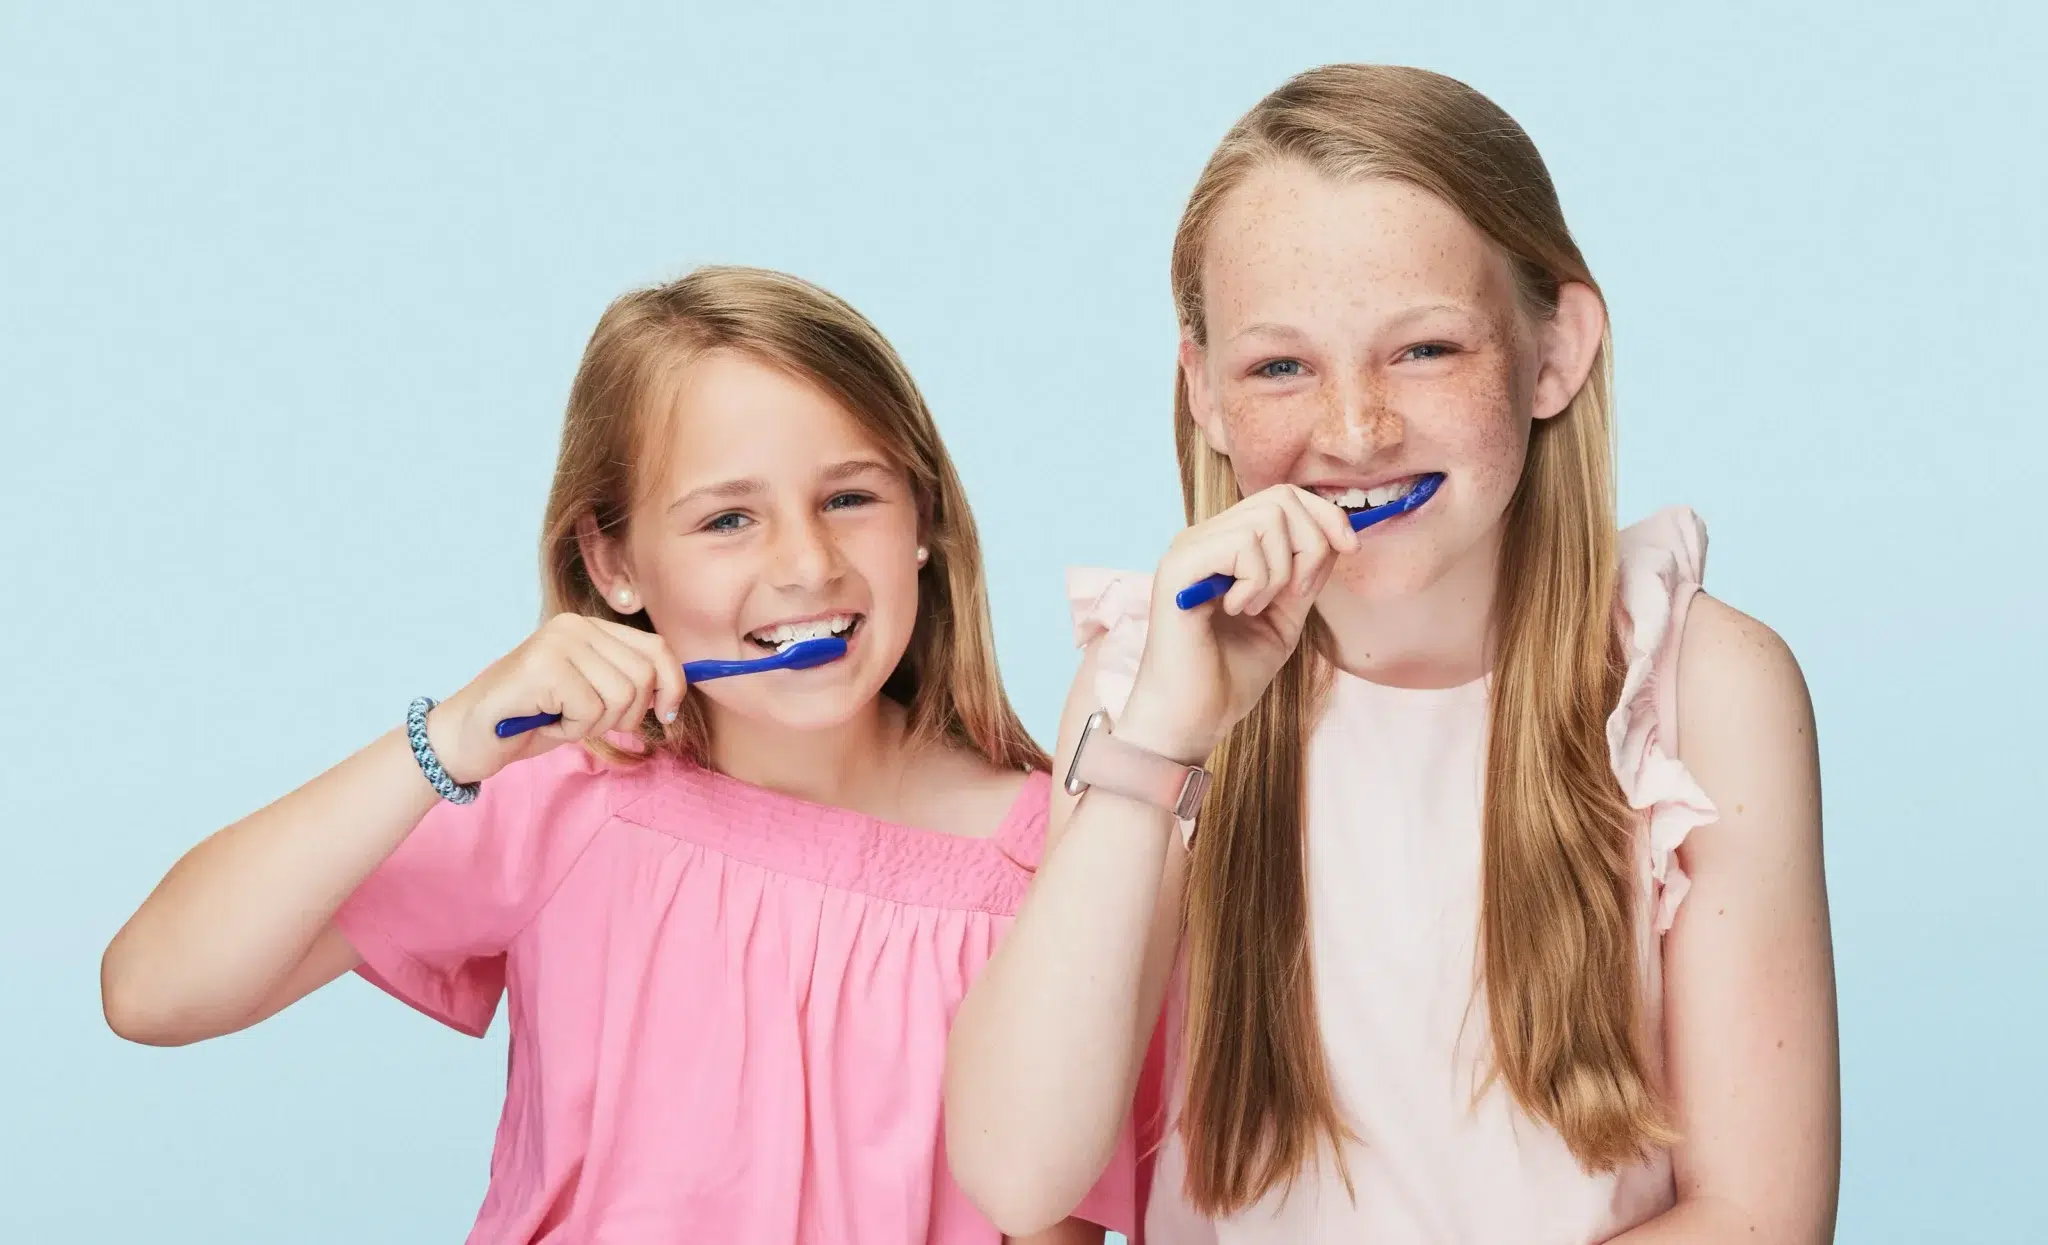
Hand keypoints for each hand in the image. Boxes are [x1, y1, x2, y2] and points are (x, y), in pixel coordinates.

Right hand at [425, 614, 686, 784]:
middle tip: (587, 722)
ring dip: (594, 725)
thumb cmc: (529, 719)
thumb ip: (625, 684)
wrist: (466, 737)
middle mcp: (574, 626)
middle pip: (643, 676)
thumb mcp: (589, 697)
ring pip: (621, 695)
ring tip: (561, 719)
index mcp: (589, 627)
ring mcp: (557, 643)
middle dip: (626, 715)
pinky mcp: (543, 667)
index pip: (656, 648)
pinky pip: (591, 711)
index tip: (668, 713)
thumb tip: (674, 694)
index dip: (673, 684)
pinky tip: (545, 722)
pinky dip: (573, 730)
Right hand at [1116, 485, 1355, 762]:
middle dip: (1310, 545)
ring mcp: (1188, 549)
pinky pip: (1242, 545)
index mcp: (1224, 544)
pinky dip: (1256, 581)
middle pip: (1280, 500)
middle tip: (1296, 593)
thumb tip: (1338, 536)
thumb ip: (1306, 575)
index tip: (1350, 549)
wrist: (1193, 718)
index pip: (1282, 496)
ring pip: (1266, 520)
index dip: (1325, 515)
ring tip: (1256, 608)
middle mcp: (1203, 537)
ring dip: (1280, 571)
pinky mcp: (1179, 568)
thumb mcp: (1285, 617)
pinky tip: (1237, 609)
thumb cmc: (1230, 675)